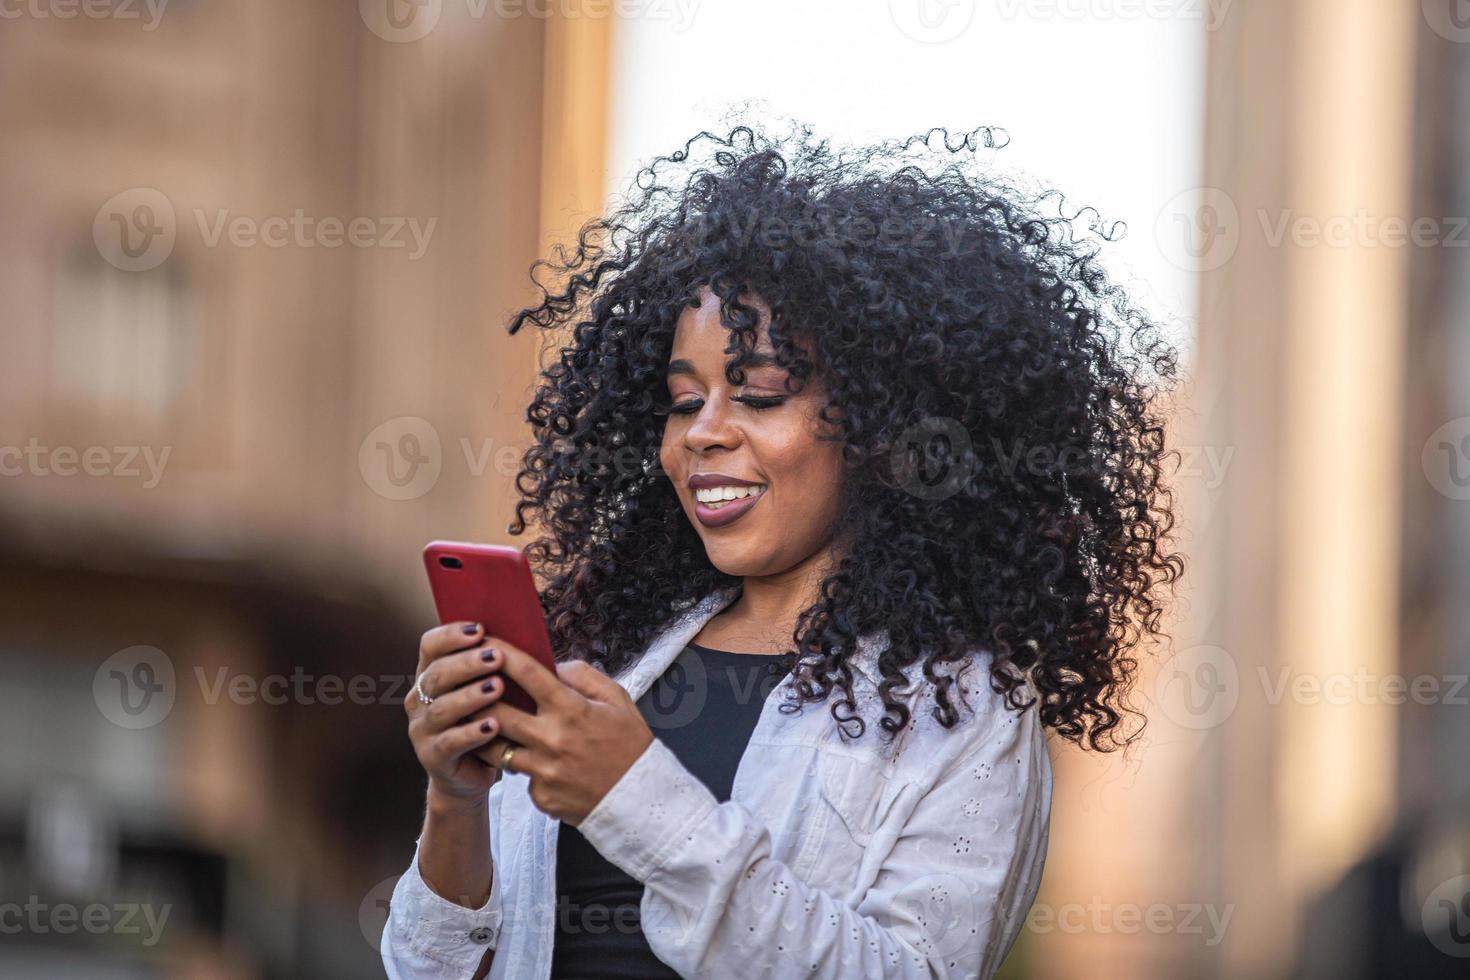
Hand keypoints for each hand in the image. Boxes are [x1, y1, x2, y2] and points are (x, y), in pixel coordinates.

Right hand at [405, 621, 506, 802]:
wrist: (470, 772)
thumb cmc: (484, 720)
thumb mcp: (486, 692)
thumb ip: (492, 668)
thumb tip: (520, 637)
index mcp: (430, 674)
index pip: (430, 645)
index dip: (452, 635)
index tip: (480, 629)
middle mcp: (419, 699)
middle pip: (437, 675)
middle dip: (468, 663)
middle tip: (497, 657)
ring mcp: (421, 729)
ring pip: (442, 708)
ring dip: (471, 696)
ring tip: (498, 687)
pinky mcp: (431, 756)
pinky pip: (450, 743)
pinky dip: (472, 733)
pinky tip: (494, 726)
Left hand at [475, 639, 654, 825]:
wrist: (641, 799)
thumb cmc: (630, 746)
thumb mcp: (618, 700)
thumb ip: (584, 677)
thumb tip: (554, 667)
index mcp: (572, 710)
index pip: (528, 674)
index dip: (503, 654)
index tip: (487, 643)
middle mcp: (553, 740)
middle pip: (496, 713)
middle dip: (477, 697)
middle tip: (467, 687)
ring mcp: (544, 771)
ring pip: (495, 749)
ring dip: (487, 734)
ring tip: (483, 724)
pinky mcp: (541, 796)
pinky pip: (521, 777)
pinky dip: (523, 767)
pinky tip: (533, 763)